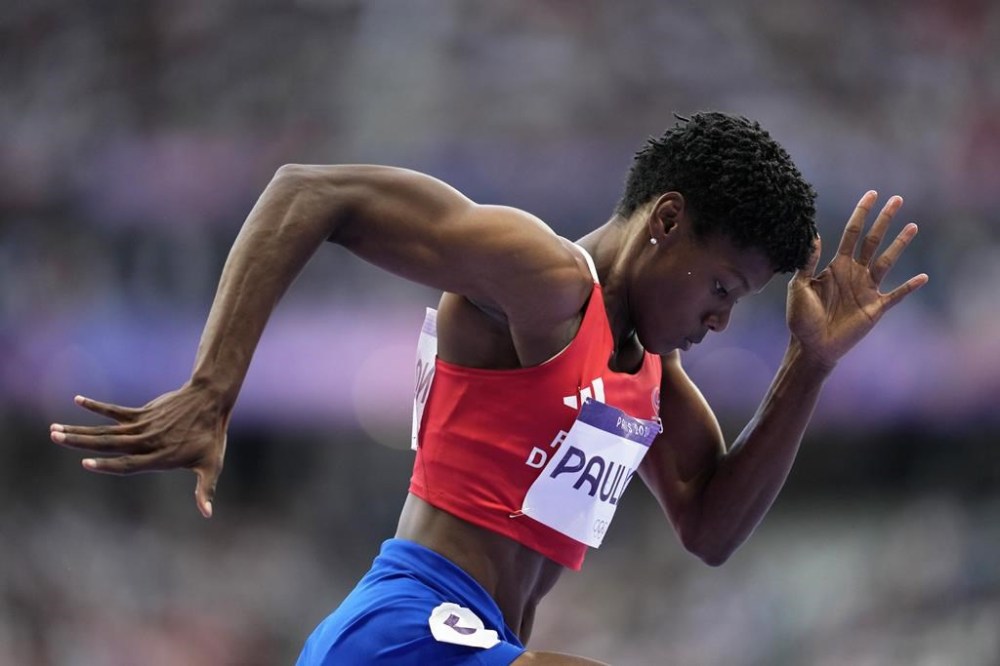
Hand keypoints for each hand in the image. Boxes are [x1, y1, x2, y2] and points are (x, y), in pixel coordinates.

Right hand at [49, 383, 228, 517]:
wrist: (211, 401)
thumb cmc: (211, 436)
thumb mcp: (211, 464)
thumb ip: (205, 489)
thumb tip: (207, 514)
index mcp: (160, 457)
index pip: (129, 464)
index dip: (108, 465)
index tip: (86, 463)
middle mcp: (148, 442)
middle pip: (109, 444)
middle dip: (81, 443)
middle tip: (55, 437)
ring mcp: (144, 426)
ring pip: (107, 430)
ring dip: (80, 429)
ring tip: (54, 429)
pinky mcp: (143, 413)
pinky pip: (116, 411)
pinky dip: (97, 406)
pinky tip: (78, 400)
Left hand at [786, 191, 928, 370]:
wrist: (811, 346)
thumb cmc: (801, 318)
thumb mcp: (799, 287)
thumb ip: (807, 262)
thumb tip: (815, 235)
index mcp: (836, 266)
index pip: (852, 234)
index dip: (861, 214)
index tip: (872, 194)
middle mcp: (854, 273)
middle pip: (873, 241)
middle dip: (884, 221)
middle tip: (897, 200)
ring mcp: (867, 290)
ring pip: (887, 261)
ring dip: (899, 245)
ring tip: (912, 226)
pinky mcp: (875, 308)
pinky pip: (896, 295)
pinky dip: (909, 287)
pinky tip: (923, 278)